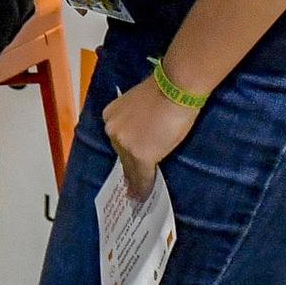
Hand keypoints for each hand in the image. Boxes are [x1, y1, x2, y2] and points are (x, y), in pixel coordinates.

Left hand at [102, 74, 199, 200]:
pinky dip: (143, 187)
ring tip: (137, 193)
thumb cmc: (164, 91)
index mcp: (110, 114)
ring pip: (130, 167)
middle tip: (133, 182)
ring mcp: (125, 143)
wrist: (175, 89)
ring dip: (135, 180)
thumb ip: (136, 120)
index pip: (118, 139)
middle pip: (121, 153)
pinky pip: (141, 176)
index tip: (126, 164)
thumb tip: (143, 134)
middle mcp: (112, 129)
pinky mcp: (140, 155)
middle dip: (129, 166)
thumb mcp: (140, 105)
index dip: (125, 152)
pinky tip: (143, 196)